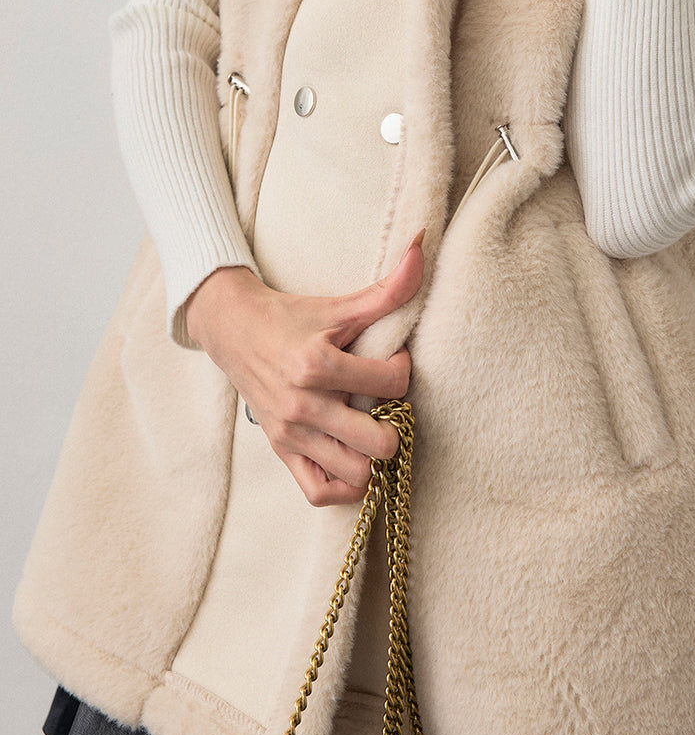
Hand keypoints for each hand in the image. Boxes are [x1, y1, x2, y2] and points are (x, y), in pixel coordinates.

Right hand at [185, 235, 423, 507]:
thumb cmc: (292, 316)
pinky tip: (353, 455)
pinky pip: (320, 491)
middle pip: (379, 443)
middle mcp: (303, 406)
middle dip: (395, 422)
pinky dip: (343, 483)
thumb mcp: (340, 304)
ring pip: (355, 473)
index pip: (391, 383)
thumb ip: (388, 286)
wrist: (234, 329)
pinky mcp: (281, 451)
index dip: (403, 369)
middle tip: (386, 403)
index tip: (393, 359)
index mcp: (317, 365)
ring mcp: (291, 434)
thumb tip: (421, 243)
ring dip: (372, 455)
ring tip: (372, 428)